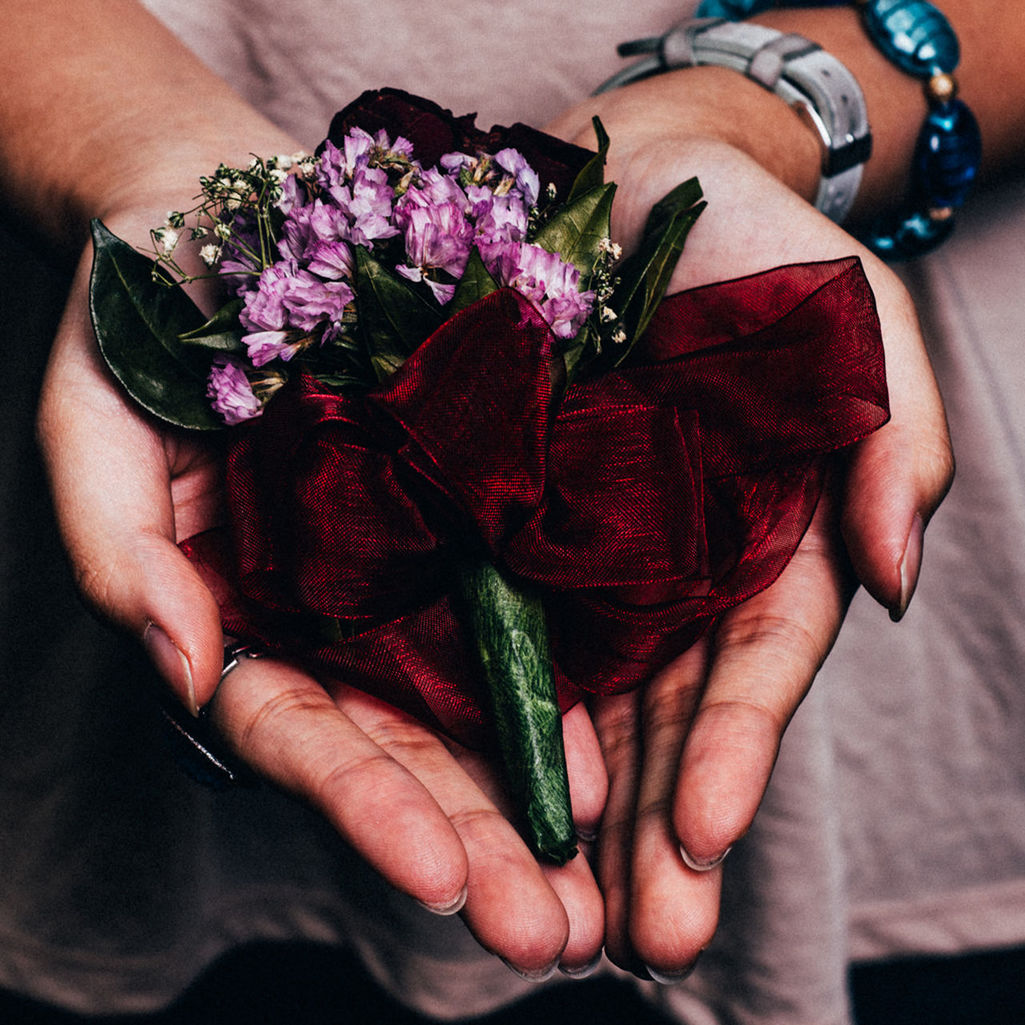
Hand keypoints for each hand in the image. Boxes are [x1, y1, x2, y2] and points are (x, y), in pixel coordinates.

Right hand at [37, 215, 607, 976]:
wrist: (229, 224)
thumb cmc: (142, 325)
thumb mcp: (97, 432)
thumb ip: (117, 552)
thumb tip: (179, 662)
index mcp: (244, 617)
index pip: (303, 737)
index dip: (364, 809)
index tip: (438, 878)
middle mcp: (337, 615)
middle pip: (410, 749)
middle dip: (477, 844)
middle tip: (550, 937)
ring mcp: (414, 568)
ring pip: (483, 699)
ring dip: (543, 793)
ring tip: (615, 883)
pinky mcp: (478, 510)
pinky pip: (533, 600)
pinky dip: (577, 675)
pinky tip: (631, 744)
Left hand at [547, 77, 952, 976]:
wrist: (638, 179)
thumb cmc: (757, 250)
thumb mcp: (850, 329)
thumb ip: (882, 446)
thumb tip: (896, 576)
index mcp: (758, 543)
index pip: (752, 666)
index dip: (734, 749)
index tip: (704, 834)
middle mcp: (665, 574)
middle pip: (661, 719)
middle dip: (651, 833)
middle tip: (637, 943)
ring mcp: (577, 557)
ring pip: (570, 700)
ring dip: (563, 813)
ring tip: (547, 915)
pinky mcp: (494, 521)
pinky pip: (478, 621)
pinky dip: (474, 707)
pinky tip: (458, 789)